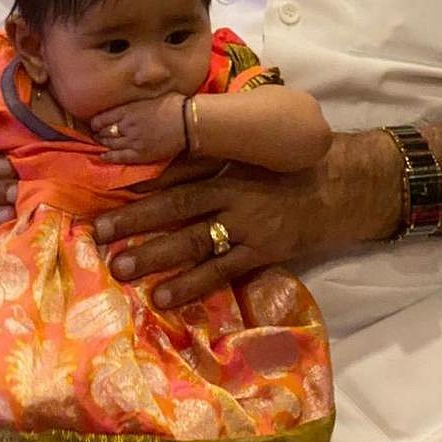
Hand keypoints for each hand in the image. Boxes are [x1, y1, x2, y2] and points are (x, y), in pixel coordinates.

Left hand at [90, 92, 186, 162]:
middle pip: (104, 131)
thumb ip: (136, 100)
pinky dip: (109, 157)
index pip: (103, 117)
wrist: (188, 121)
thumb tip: (130, 96)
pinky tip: (103, 156)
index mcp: (129, 109)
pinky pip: (120, 157)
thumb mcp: (152, 95)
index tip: (94, 123)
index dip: (96, 122)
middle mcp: (127, 125)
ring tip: (100, 142)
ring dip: (103, 143)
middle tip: (95, 134)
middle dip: (98, 133)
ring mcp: (133, 141)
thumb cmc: (174, 104)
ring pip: (110, 143)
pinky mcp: (140, 154)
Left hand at [93, 132, 400, 307]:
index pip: (178, 170)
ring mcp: (248, 222)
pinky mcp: (263, 250)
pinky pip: (220, 271)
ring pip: (191, 240)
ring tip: (119, 267)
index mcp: (229, 160)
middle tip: (99, 233)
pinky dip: (190, 284)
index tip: (109, 188)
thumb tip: (172, 152)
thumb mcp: (255, 145)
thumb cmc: (293, 162)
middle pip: (175, 206)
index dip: (143, 180)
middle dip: (135, 219)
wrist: (342, 184)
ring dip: (153, 254)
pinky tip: (162, 296)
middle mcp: (233, 189)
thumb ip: (218, 149)